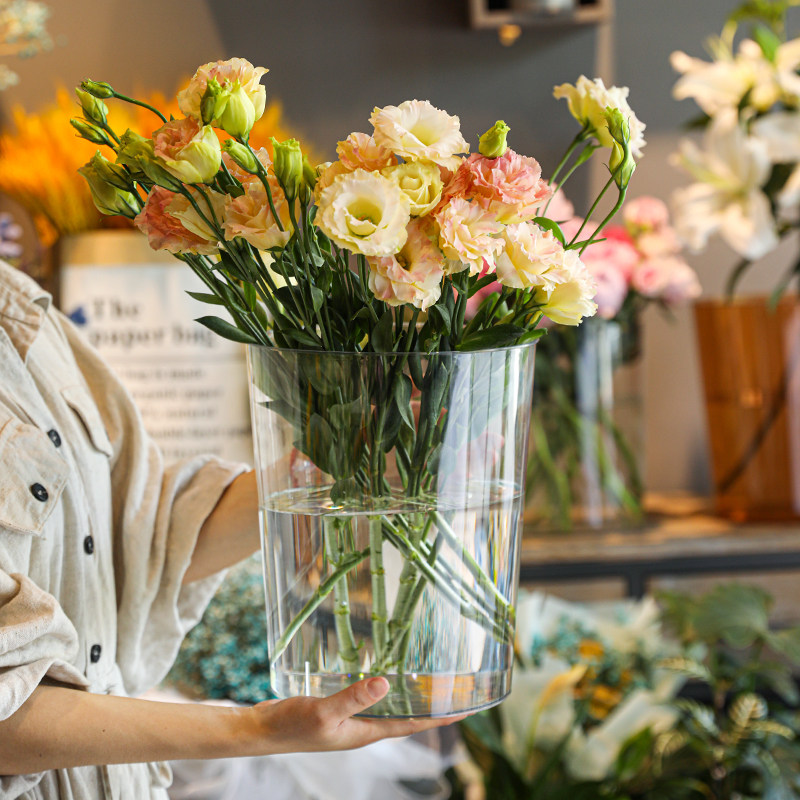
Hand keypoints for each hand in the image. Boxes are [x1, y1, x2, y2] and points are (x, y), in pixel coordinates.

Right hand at [243, 676, 466, 752]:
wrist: (259, 731)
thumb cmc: (289, 726)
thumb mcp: (323, 712)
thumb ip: (353, 698)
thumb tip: (385, 684)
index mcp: (365, 734)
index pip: (413, 725)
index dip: (441, 717)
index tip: (468, 709)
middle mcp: (362, 729)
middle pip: (405, 717)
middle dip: (431, 706)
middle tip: (456, 690)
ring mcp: (349, 720)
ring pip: (388, 707)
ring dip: (409, 696)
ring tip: (429, 680)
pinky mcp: (337, 708)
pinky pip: (369, 698)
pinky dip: (382, 687)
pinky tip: (382, 672)